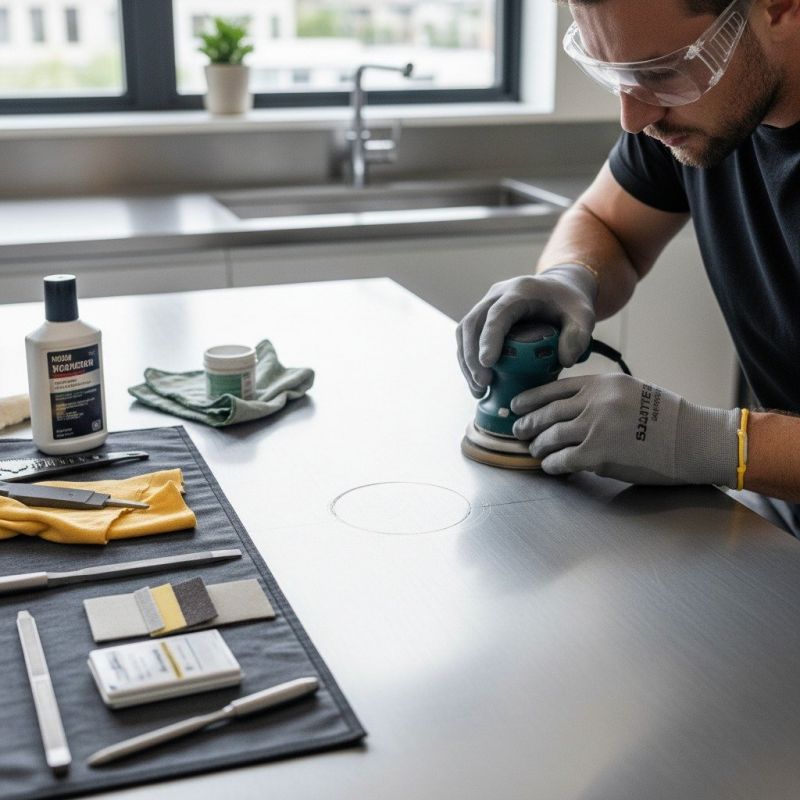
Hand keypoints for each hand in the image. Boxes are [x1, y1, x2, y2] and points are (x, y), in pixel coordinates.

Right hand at [456, 264, 597, 397]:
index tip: (488, 363)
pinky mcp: (482, 317)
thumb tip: (565, 360)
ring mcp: (486, 304)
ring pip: (464, 331)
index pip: (498, 313)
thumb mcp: (583, 316)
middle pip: (473, 323)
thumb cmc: (569, 304)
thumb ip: (579, 336)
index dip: (490, 337)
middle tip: (483, 385)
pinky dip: (468, 360)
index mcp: (521, 291)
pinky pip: (466, 337)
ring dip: (466, 361)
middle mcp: (498, 294)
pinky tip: (477, 381)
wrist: (559, 289)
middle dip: (472, 356)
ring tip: (478, 389)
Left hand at [511, 373, 738, 485]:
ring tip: (534, 450)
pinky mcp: (597, 454)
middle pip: (548, 412)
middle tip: (517, 430)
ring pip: (551, 436)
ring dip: (539, 446)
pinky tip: (550, 467)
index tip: (517, 404)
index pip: (556, 387)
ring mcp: (595, 428)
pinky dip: (552, 464)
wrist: (694, 439)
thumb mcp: (633, 391)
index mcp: (603, 383)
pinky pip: (563, 459)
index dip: (532, 398)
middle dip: (528, 422)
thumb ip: (602, 395)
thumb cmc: (669, 418)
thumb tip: (573, 407)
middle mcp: (595, 402)